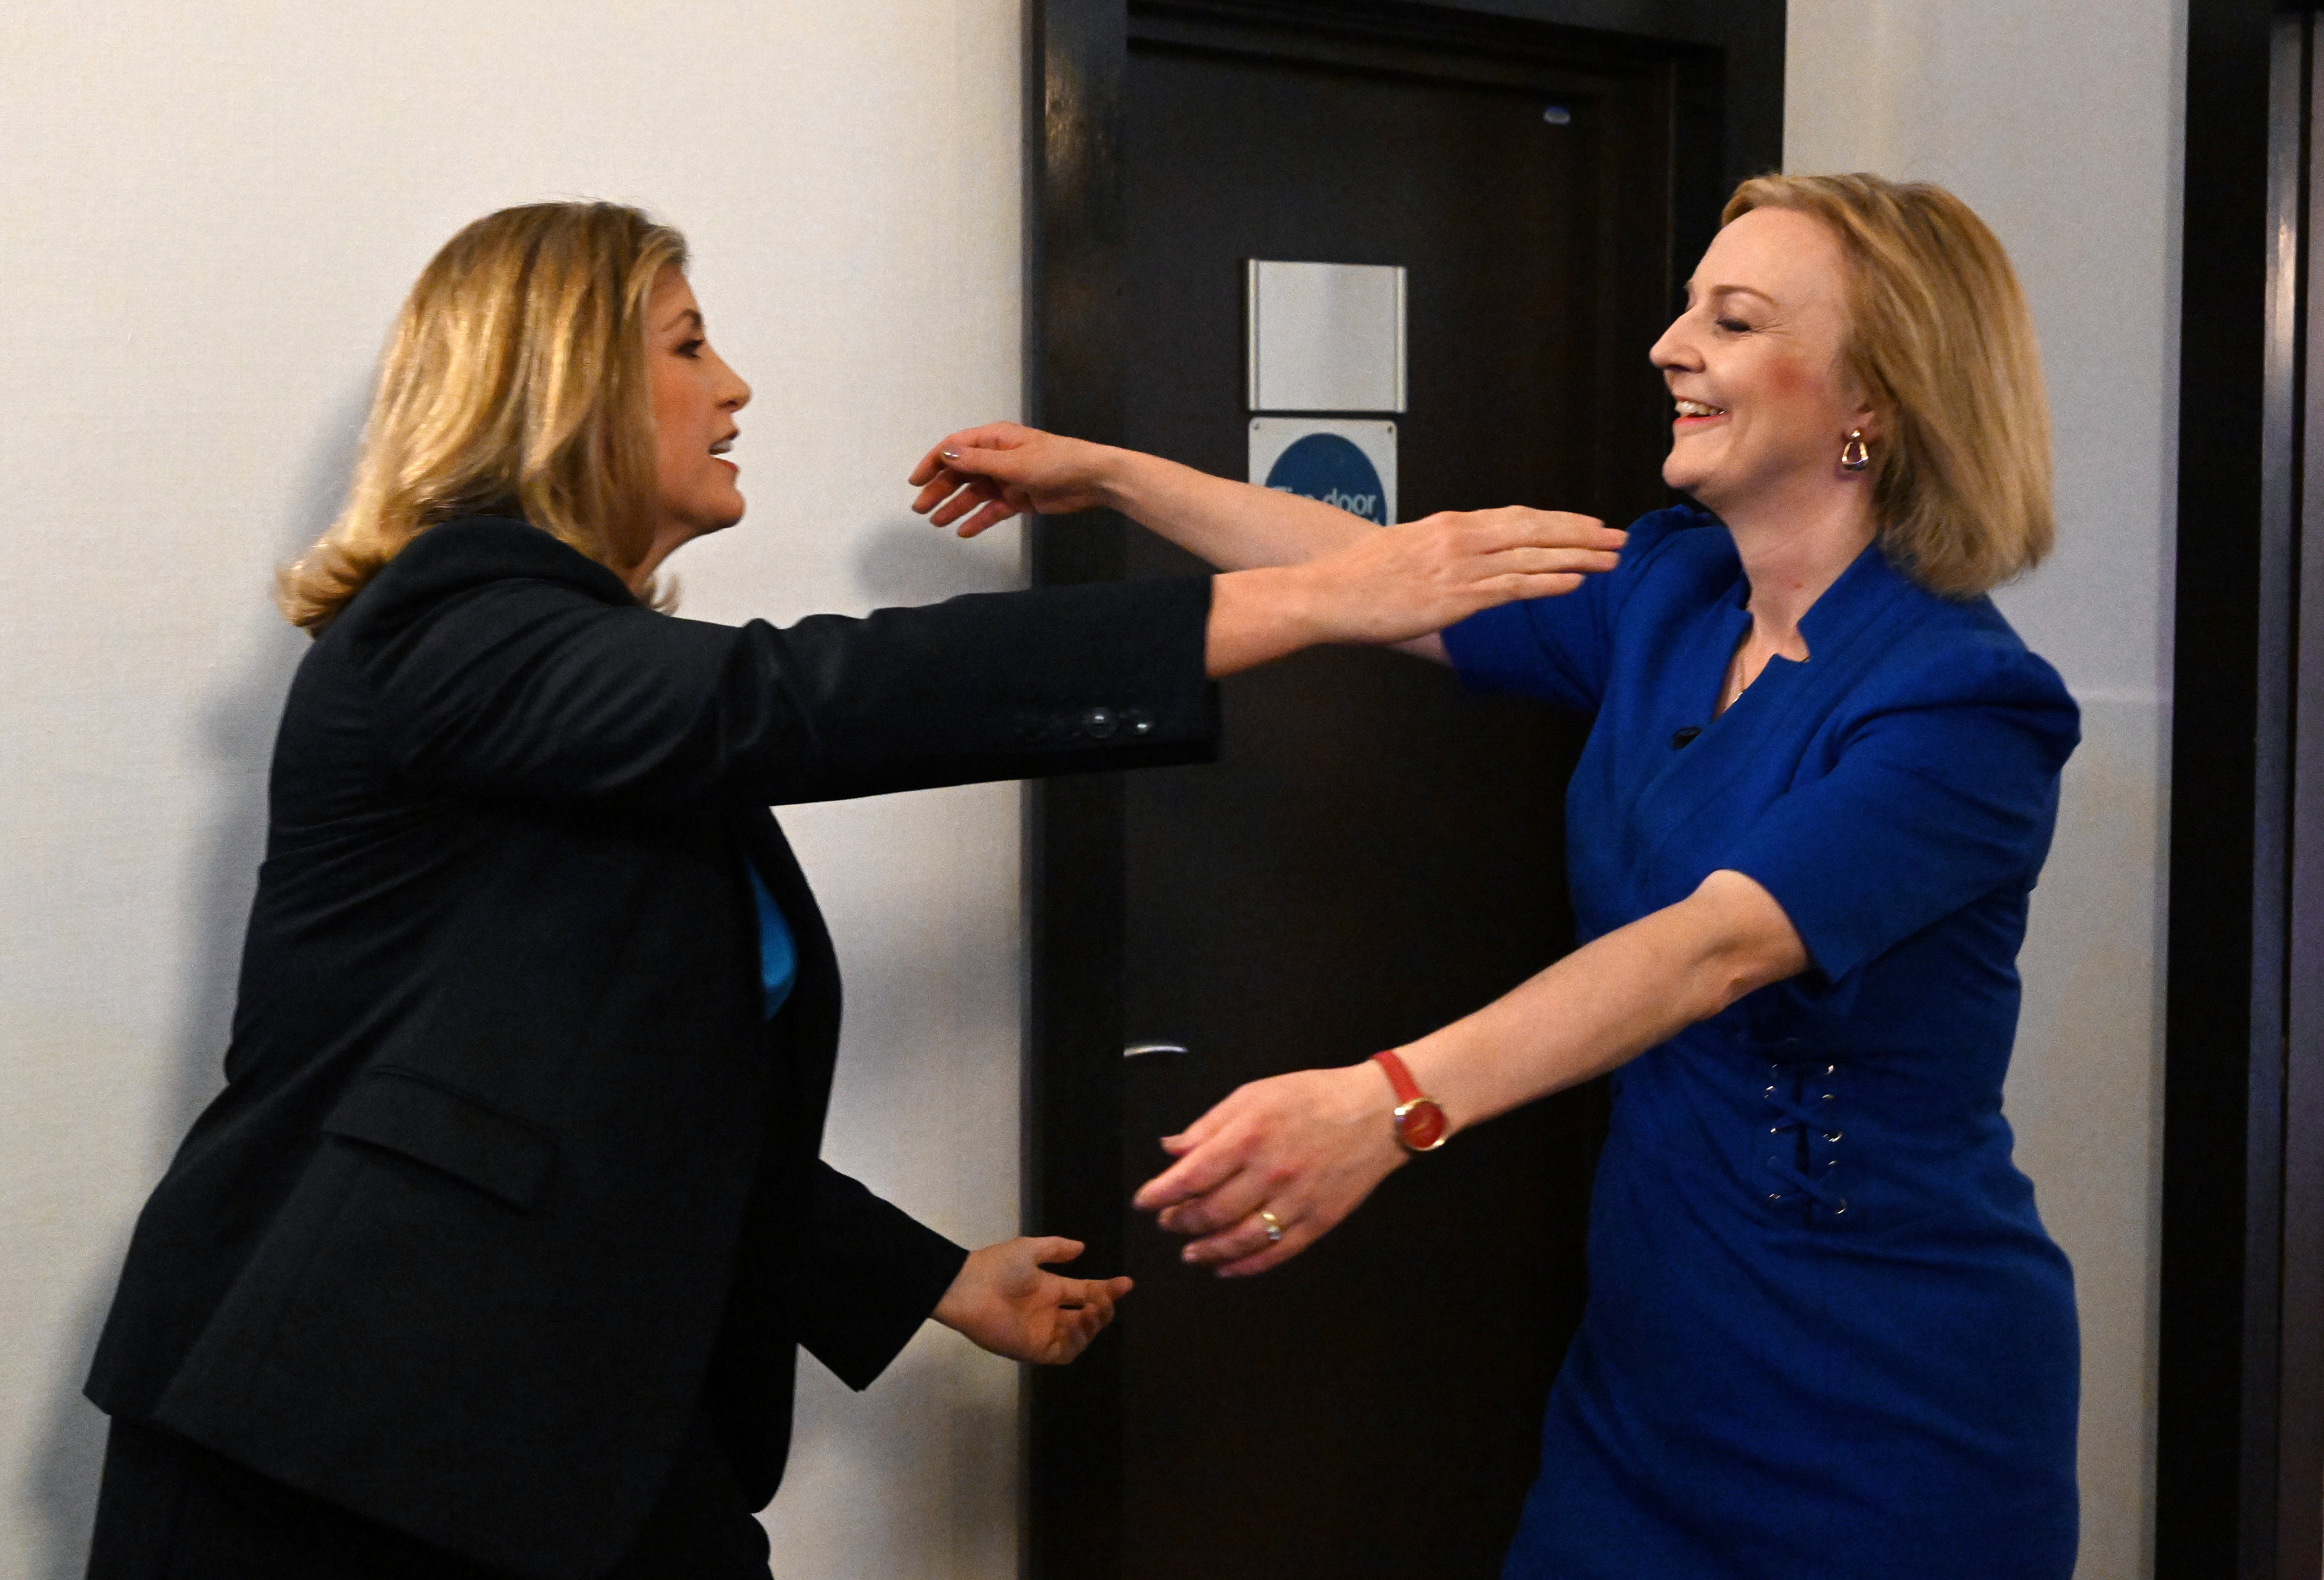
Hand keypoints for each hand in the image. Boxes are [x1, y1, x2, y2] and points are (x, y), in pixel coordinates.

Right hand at [908, 423, 1119, 535]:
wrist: (1093, 480)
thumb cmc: (1056, 462)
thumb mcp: (1013, 462)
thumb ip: (977, 461)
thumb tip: (945, 454)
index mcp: (995, 439)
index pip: (955, 448)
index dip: (933, 463)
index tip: (915, 481)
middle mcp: (999, 457)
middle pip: (961, 473)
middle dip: (940, 489)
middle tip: (920, 508)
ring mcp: (1009, 478)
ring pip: (975, 494)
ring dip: (955, 507)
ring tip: (936, 522)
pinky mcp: (1020, 498)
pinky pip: (993, 510)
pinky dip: (979, 520)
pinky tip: (963, 531)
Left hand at [933, 1236, 1132, 1363]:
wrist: (967, 1288)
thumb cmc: (996, 1266)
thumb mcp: (1029, 1249)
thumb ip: (1056, 1249)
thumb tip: (1082, 1248)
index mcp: (1050, 1289)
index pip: (1085, 1292)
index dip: (1107, 1289)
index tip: (1126, 1283)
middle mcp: (1050, 1313)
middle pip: (1087, 1317)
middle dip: (1104, 1309)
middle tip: (1105, 1299)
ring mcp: (1043, 1332)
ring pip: (1080, 1337)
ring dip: (1093, 1325)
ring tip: (1092, 1310)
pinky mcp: (1034, 1349)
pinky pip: (1064, 1352)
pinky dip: (1077, 1342)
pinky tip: (1079, 1323)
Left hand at [1132, 1064, 1406, 1276]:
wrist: (1379, 1113)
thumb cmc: (1314, 1096)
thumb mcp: (1255, 1094)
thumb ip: (1210, 1125)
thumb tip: (1171, 1149)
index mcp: (1250, 1136)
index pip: (1192, 1175)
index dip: (1161, 1192)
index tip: (1143, 1201)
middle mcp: (1271, 1172)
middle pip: (1211, 1211)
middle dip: (1180, 1221)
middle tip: (1167, 1222)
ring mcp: (1297, 1201)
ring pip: (1240, 1240)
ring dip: (1207, 1251)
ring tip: (1189, 1253)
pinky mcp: (1320, 1222)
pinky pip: (1276, 1253)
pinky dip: (1246, 1266)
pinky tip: (1226, 1268)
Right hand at [1285, 506, 1625, 646]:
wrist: (1326, 593)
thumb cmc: (1359, 579)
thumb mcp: (1407, 551)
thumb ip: (1442, 552)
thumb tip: (1465, 561)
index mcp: (1450, 525)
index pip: (1517, 516)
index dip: (1558, 520)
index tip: (1588, 523)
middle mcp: (1460, 538)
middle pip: (1535, 528)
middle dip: (1581, 532)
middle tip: (1618, 537)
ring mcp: (1459, 567)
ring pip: (1533, 555)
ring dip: (1578, 557)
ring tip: (1611, 560)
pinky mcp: (1454, 598)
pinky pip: (1513, 587)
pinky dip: (1548, 582)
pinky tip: (1576, 582)